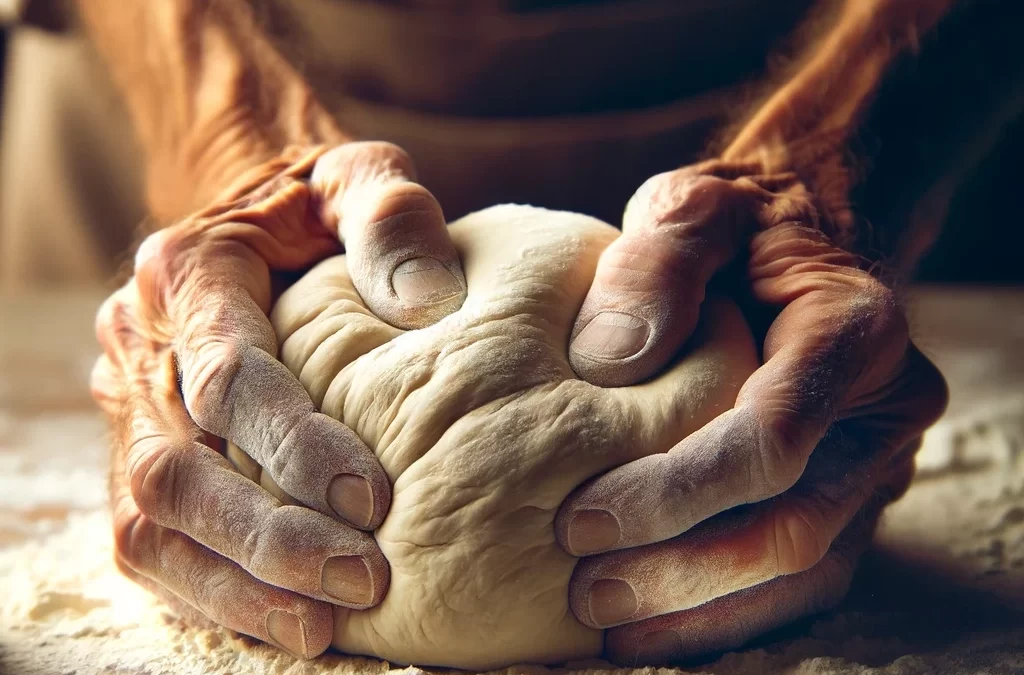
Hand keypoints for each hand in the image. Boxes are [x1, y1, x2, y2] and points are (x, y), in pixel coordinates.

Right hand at [91, 141, 466, 657]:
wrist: (257, 218)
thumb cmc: (318, 206)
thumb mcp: (359, 179)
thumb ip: (391, 217)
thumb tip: (425, 303)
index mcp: (187, 272)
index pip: (226, 373)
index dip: (294, 442)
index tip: (374, 498)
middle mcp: (142, 345)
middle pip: (178, 464)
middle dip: (269, 533)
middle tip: (364, 578)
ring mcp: (130, 409)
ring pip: (152, 517)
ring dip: (237, 579)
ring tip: (324, 624)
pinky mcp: (141, 456)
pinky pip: (150, 541)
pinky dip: (210, 590)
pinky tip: (285, 619)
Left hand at [559, 163, 947, 663]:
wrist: (791, 244)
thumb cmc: (733, 228)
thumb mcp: (691, 207)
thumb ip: (658, 260)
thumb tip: (610, 362)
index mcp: (854, 332)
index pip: (773, 436)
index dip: (676, 489)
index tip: (580, 516)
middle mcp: (880, 411)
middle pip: (793, 524)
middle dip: (684, 569)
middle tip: (586, 590)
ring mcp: (870, 464)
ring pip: (804, 569)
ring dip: (704, 609)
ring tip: (609, 624)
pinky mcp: (845, 499)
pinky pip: (801, 577)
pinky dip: (731, 610)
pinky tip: (656, 623)